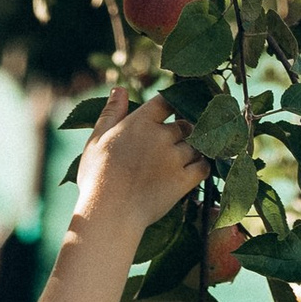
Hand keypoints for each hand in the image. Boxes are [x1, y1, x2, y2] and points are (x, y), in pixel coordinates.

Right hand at [70, 78, 207, 235]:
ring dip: (192, 150)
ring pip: (196, 146)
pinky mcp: (183, 181)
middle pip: (184, 125)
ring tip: (184, 159)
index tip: (171, 112)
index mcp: (140, 122)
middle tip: (176, 142)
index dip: (171, 105)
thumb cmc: (97, 178)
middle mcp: (162, 136)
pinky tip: (196, 171)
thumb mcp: (97, 140)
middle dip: (182, 131)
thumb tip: (119, 89)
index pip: (166, 101)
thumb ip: (111, 113)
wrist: (109, 212)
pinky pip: (203, 168)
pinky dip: (203, 167)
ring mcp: (175, 158)